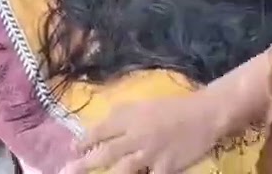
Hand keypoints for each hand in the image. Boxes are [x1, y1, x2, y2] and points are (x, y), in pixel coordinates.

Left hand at [60, 92, 223, 173]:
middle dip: (83, 164)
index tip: (71, 149)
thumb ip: (122, 115)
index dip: (84, 140)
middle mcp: (137, 135)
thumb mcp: (143, 104)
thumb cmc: (173, 107)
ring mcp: (151, 153)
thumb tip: (99, 127)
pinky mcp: (166, 167)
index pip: (100, 130)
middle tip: (65, 171)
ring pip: (122, 169)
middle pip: (105, 152)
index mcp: (130, 117)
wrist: (206, 114)